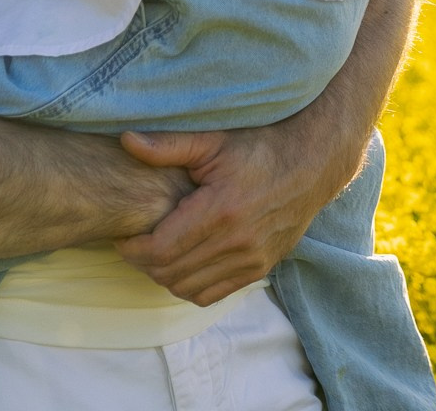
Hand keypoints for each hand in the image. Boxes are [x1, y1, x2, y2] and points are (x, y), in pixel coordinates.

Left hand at [113, 124, 366, 304]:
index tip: (123, 234)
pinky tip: (184, 263)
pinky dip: (190, 286)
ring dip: (164, 275)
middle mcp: (236, 242)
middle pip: (169, 273)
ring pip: (187, 288)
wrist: (311, 164)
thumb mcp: (214, 140)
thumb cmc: (259, 148)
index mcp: (220, 210)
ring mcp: (250, 260)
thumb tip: (126, 140)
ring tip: (157, 251)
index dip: (133, 248)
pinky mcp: (259, 269)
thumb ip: (168, 145)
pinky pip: (212, 294)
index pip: (160, 249)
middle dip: (142, 262)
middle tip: (134, 242)